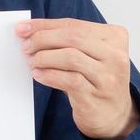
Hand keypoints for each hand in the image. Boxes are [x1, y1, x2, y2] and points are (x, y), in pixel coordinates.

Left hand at [16, 17, 139, 139]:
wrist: (114, 114)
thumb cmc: (95, 79)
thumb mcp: (86, 55)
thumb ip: (65, 40)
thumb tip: (29, 31)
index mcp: (115, 36)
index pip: (74, 24)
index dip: (45, 25)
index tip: (23, 28)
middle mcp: (116, 55)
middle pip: (73, 37)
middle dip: (43, 39)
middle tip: (26, 46)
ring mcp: (109, 76)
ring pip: (71, 57)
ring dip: (45, 57)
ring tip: (32, 62)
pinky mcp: (97, 95)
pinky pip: (69, 80)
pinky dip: (49, 75)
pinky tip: (38, 75)